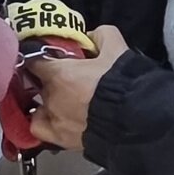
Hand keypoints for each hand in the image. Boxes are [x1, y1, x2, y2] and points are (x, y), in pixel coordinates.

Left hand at [25, 26, 129, 150]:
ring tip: (66, 100)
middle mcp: (51, 96)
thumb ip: (101, 35)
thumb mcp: (116, 49)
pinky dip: (43, 122)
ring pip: (41, 105)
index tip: (49, 57)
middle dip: (50, 80)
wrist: (139, 119)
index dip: (40, 57)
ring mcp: (53, 119)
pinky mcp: (60, 138)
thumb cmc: (124, 82)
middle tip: (69, 79)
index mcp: (59, 73)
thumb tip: (91, 35)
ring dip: (50, 101)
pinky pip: (39, 129)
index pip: (34, 60)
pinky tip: (54, 118)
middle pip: (40, 84)